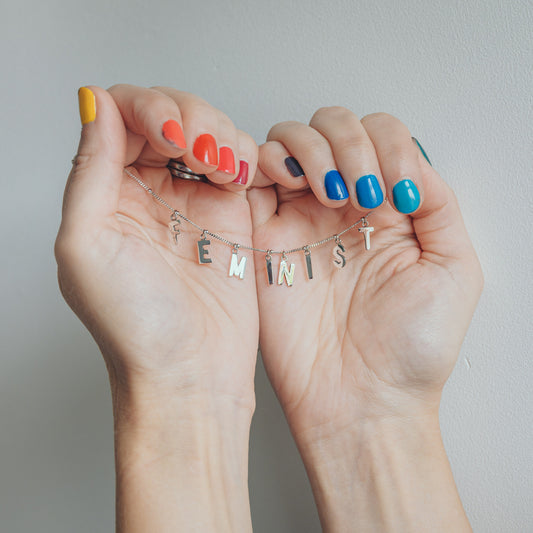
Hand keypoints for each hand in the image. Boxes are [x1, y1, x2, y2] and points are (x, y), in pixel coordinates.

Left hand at [55, 85, 258, 531]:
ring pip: (207, 129)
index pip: (121, 116)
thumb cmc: (135, 326)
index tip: (169, 137)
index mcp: (106, 193)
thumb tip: (94, 102)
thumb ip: (89, 168)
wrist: (192, 371)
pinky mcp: (232, 214)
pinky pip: (240, 159)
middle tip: (202, 149)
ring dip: (219, 132)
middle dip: (189, 116)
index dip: (147, 110)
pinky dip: (244, 154)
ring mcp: (192, 200)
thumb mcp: (86, 243)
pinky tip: (241, 176)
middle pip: (168, 113)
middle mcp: (147, 190)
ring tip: (224, 169)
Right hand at [249, 108, 481, 530]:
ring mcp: (300, 216)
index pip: (382, 135)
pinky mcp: (263, 235)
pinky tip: (291, 184)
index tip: (396, 194)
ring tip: (327, 192)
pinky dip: (266, 159)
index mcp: (389, 208)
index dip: (388, 146)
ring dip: (311, 147)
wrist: (359, 399)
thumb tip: (408, 160)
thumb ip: (438, 201)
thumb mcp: (453, 267)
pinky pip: (253, 173)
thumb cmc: (411, 347)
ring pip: (291, 139)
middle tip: (359, 193)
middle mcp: (342, 205)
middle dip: (348, 143)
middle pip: (334, 125)